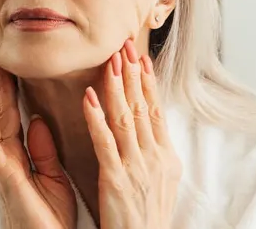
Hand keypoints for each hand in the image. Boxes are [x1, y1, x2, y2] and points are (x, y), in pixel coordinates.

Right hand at [0, 55, 76, 228]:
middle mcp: (6, 158)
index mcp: (20, 156)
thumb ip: (44, 148)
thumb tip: (39, 119)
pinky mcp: (5, 178)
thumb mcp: (53, 176)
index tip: (10, 62)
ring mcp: (2, 167)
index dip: (10, 88)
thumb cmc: (51, 218)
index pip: (12, 114)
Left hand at [82, 39, 182, 228]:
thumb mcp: (163, 179)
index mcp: (166, 156)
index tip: (140, 57)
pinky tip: (89, 97)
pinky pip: (105, 142)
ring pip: (125, 118)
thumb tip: (152, 122)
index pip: (156, 109)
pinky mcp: (116, 179)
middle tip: (124, 45)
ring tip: (110, 61)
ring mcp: (137, 167)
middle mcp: (155, 157)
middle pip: (142, 106)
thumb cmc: (148, 215)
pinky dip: (97, 117)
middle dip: (133, 73)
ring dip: (117, 87)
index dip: (147, 81)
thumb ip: (156, 150)